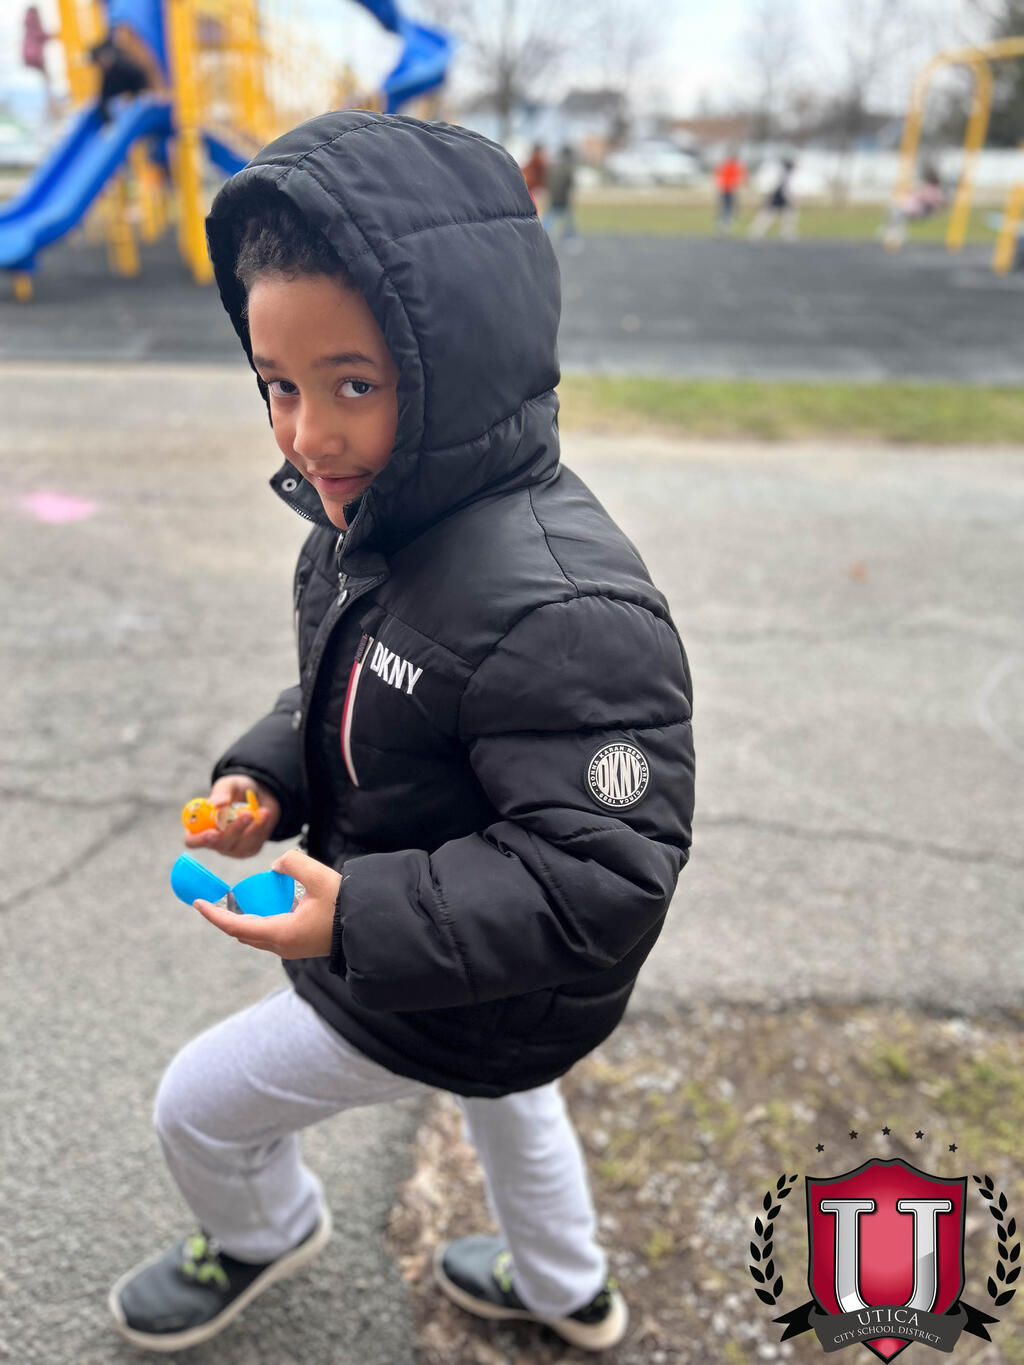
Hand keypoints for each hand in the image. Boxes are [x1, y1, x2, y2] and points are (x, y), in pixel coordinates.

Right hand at [184, 775, 280, 858]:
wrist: (260, 795)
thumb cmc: (237, 790)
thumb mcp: (229, 785)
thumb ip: (221, 793)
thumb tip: (215, 804)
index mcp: (200, 826)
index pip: (192, 840)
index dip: (199, 839)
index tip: (212, 832)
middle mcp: (213, 841)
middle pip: (219, 844)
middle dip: (233, 830)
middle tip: (246, 814)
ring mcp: (232, 848)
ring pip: (240, 845)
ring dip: (253, 828)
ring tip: (263, 810)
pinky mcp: (249, 849)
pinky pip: (256, 843)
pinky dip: (262, 828)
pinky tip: (265, 815)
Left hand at [193, 849, 339, 958]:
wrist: (369, 925)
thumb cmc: (345, 904)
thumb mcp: (318, 876)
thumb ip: (292, 863)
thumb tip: (276, 867)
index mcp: (281, 933)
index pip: (236, 926)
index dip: (214, 914)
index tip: (198, 903)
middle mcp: (282, 946)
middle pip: (242, 933)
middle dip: (226, 915)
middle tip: (215, 897)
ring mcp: (291, 948)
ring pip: (256, 935)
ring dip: (243, 918)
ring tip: (239, 898)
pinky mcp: (299, 946)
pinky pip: (270, 934)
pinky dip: (260, 920)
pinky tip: (267, 903)